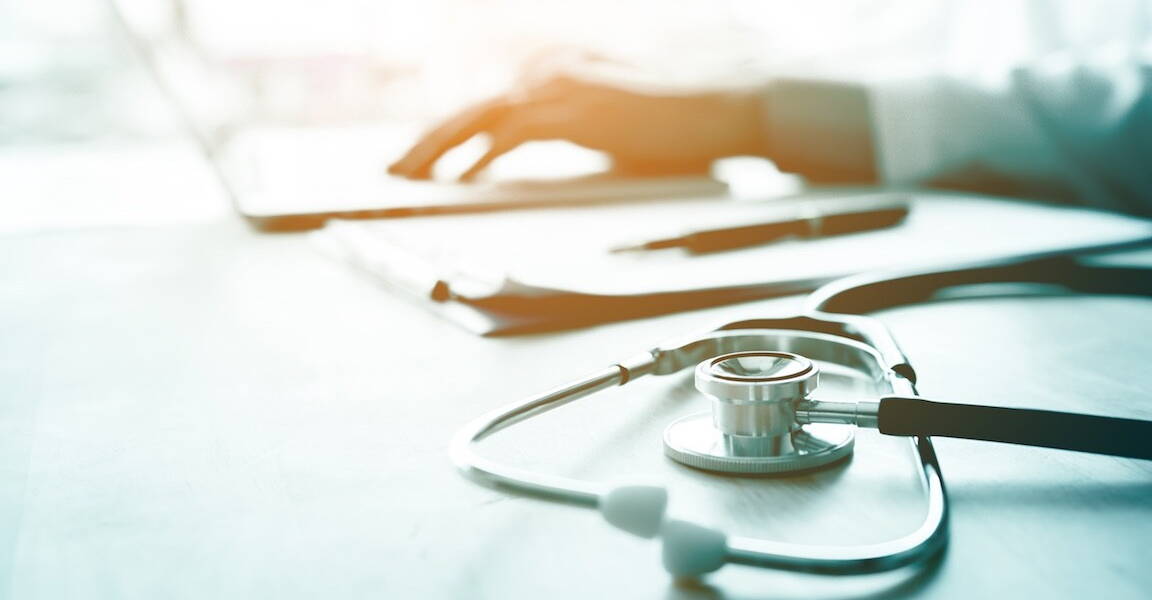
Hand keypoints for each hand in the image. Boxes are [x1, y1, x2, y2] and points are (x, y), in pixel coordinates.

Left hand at [387, 72, 766, 180]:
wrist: (732, 104)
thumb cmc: (684, 121)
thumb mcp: (617, 126)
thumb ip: (575, 133)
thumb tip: (542, 160)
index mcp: (559, 70)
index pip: (489, 106)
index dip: (449, 136)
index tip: (422, 160)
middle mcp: (552, 70)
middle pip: (472, 109)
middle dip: (426, 144)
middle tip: (393, 172)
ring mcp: (562, 84)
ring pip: (478, 119)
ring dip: (438, 152)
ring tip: (408, 180)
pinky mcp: (576, 108)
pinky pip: (511, 137)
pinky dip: (481, 160)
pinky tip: (461, 183)